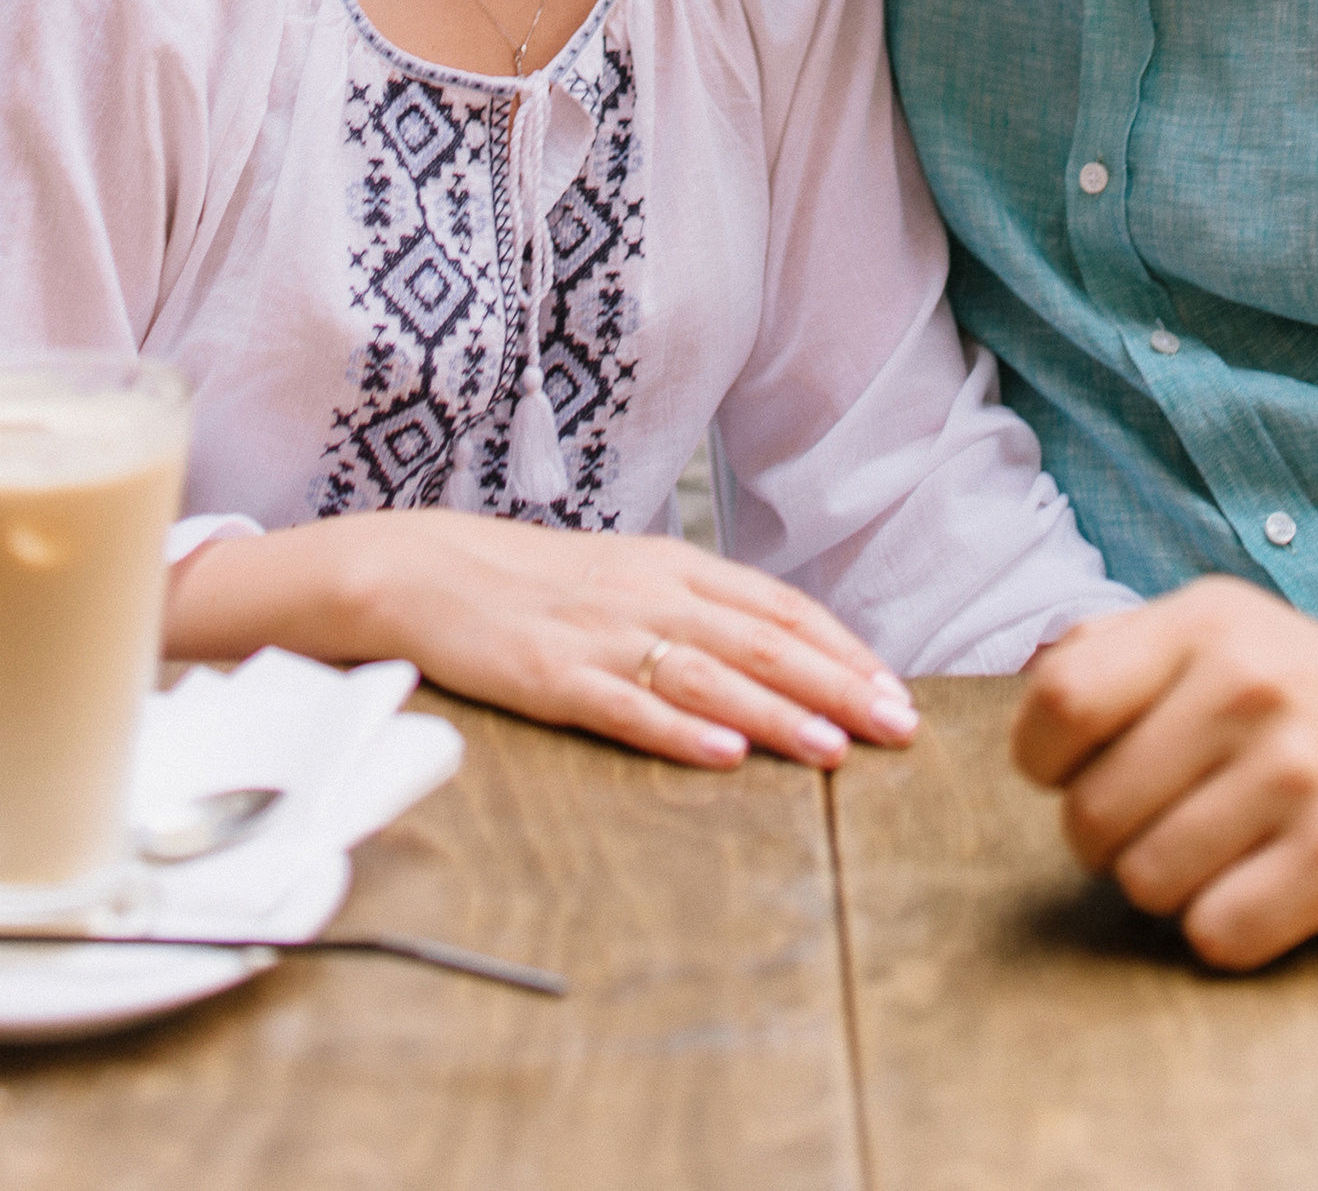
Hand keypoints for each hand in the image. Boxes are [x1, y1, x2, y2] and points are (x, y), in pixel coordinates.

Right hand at [169, 514, 922, 775]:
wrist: (420, 570)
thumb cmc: (529, 584)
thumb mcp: (622, 580)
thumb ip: (692, 611)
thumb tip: (772, 654)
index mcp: (670, 565)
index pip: (778, 607)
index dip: (842, 649)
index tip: (895, 690)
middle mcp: (647, 592)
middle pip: (761, 640)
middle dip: (837, 685)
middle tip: (897, 727)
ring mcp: (599, 633)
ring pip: (709, 673)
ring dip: (778, 713)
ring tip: (835, 748)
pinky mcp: (550, 674)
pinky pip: (625, 703)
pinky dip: (679, 728)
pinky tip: (723, 752)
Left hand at [1011, 578, 1317, 968]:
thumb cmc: (1297, 689)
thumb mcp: (1211, 629)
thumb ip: (1113, 651)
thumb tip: (1035, 705)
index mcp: (1201, 625)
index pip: (1060, 703)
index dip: (1045, 761)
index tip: (1078, 772)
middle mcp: (1246, 689)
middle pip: (1092, 816)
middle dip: (1107, 840)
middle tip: (1158, 823)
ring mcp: (1296, 772)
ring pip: (1146, 884)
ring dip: (1166, 887)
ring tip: (1214, 850)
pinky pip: (1217, 933)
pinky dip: (1222, 928)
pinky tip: (1258, 887)